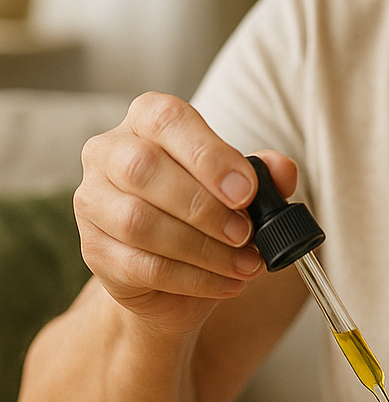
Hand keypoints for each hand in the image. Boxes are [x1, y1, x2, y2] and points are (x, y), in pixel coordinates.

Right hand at [75, 92, 296, 335]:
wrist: (175, 277)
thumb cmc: (205, 216)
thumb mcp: (240, 189)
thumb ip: (264, 174)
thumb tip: (282, 169)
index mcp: (144, 121)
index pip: (166, 119)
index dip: (208, 154)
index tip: (247, 191)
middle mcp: (107, 153)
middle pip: (143, 168)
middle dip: (203, 206)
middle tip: (245, 232)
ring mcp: (92, 203)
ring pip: (139, 221)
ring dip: (202, 247)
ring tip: (244, 263)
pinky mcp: (93, 251)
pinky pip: (141, 266)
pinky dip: (192, 278)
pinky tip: (226, 282)